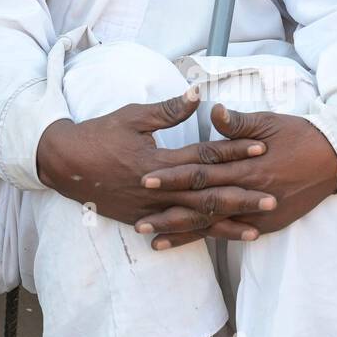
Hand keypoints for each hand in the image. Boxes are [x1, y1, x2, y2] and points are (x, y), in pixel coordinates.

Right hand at [35, 89, 278, 236]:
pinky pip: (176, 230)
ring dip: (227, 225)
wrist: (64, 164)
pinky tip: (219, 241)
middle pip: (207, 195)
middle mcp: (157, 189)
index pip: (204, 156)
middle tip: (272, 199)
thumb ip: (167, 110)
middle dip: (241, 197)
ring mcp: (150, 209)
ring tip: (256, 229)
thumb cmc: (99, 134)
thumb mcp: (132, 116)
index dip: (234, 151)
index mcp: (158, 160)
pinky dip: (199, 237)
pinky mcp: (142, 219)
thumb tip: (198, 95)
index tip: (262, 147)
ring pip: (195, 220)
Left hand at [133, 102, 336, 248]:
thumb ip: (238, 122)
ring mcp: (258, 213)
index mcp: (247, 165)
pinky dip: (209, 239)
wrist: (334, 159)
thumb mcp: (269, 121)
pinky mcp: (267, 225)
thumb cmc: (299, 135)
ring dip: (182, 233)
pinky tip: (187, 244)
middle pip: (201, 205)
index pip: (201, 171)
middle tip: (138, 219)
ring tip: (153, 240)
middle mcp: (249, 193)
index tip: (145, 177)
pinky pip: (232, 234)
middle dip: (169, 212)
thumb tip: (213, 112)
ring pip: (213, 225)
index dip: (172, 176)